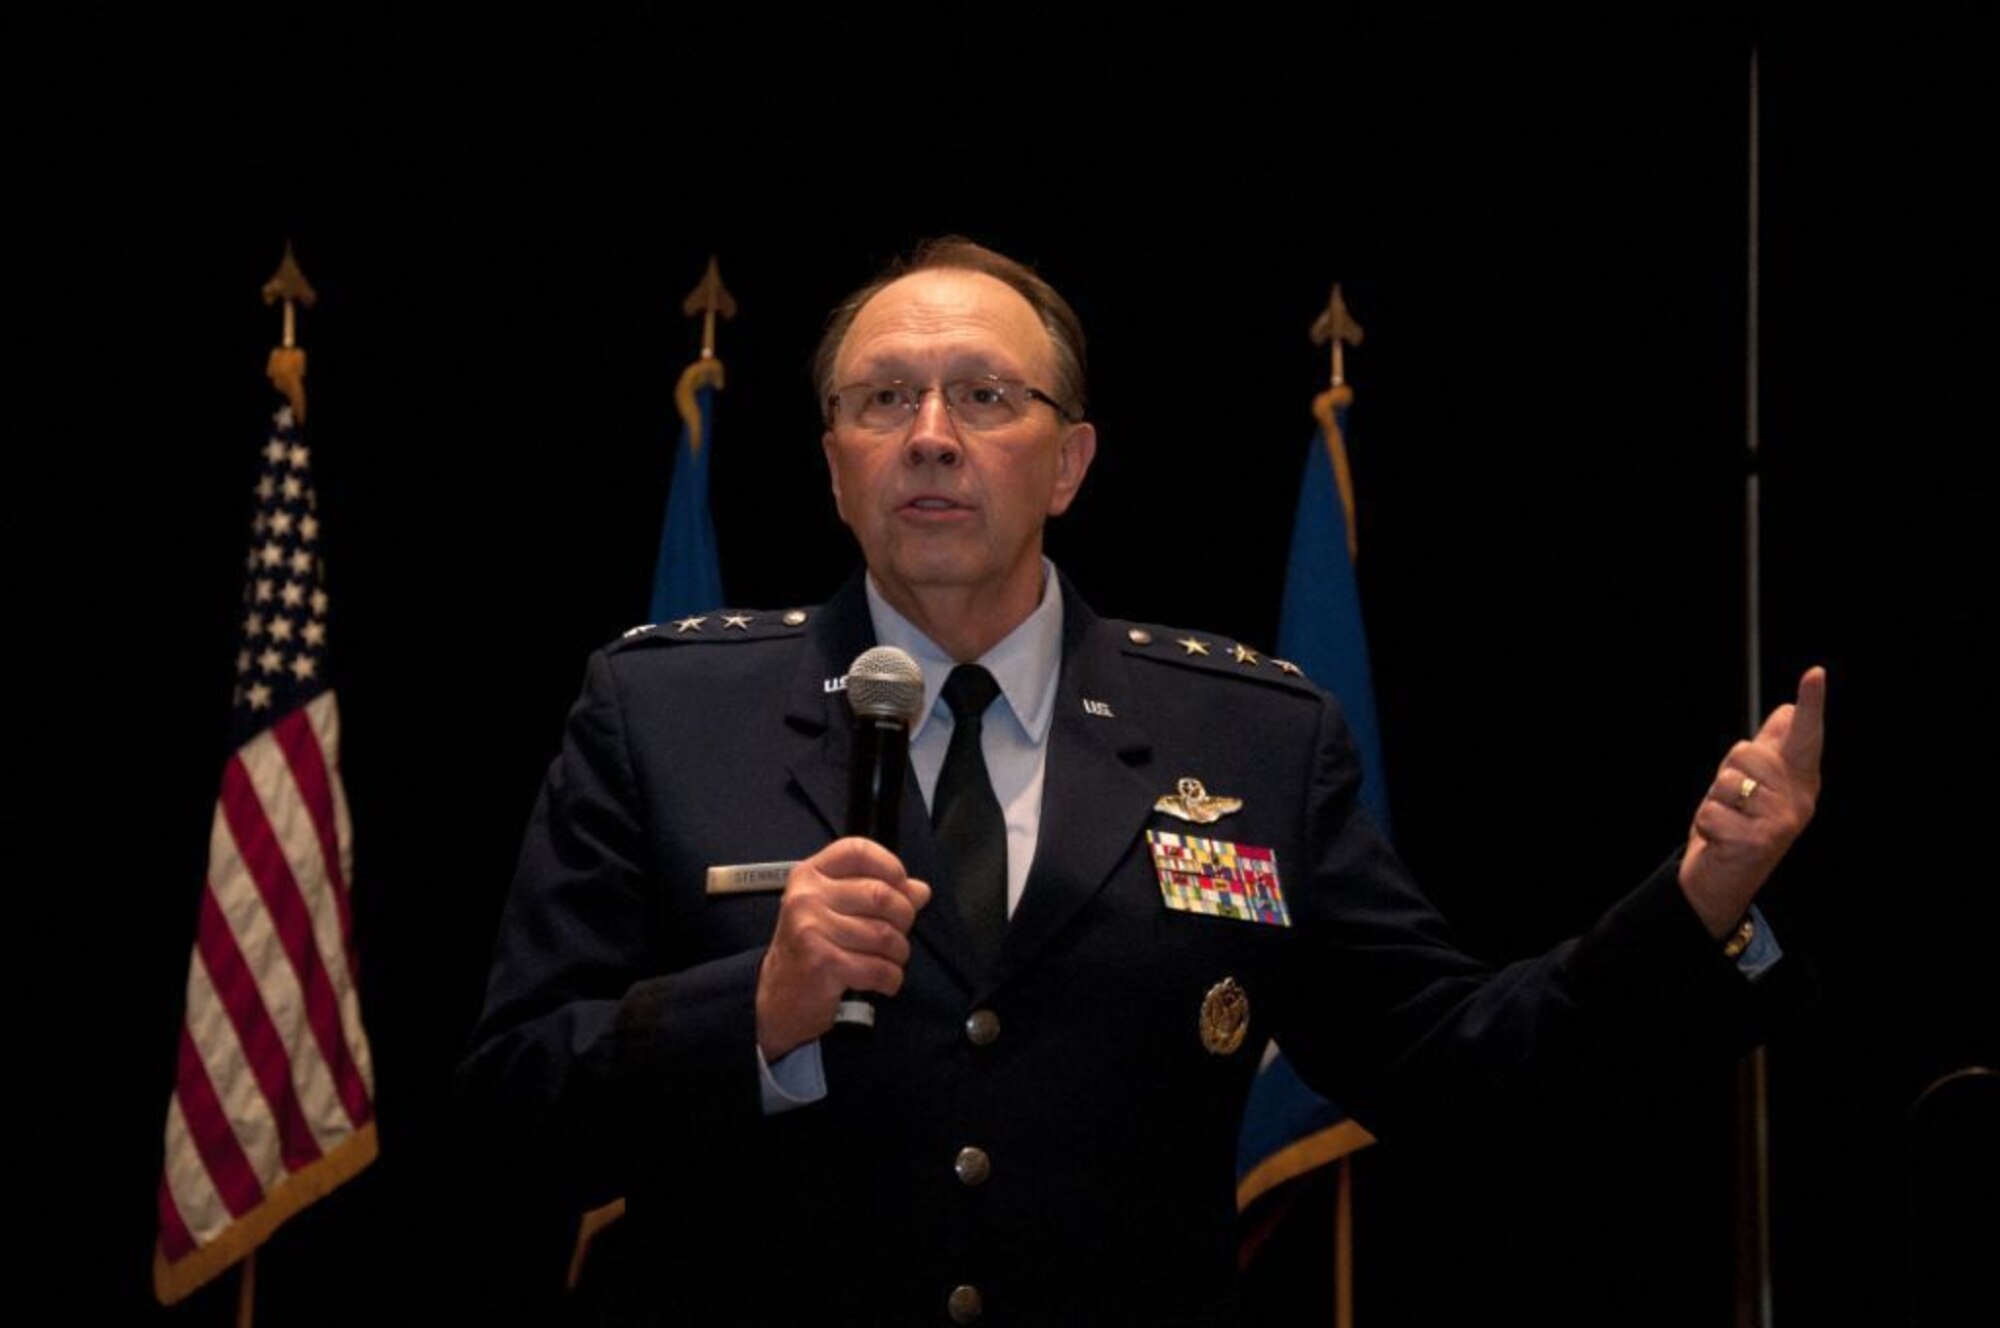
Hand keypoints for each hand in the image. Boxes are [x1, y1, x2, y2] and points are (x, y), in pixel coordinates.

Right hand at [756, 838, 931, 1058]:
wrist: (782, 995)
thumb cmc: (812, 948)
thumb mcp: (838, 910)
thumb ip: (878, 894)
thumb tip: (920, 890)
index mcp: (810, 875)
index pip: (858, 850)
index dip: (890, 865)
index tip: (901, 884)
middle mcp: (807, 897)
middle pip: (881, 895)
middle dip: (903, 918)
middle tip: (898, 932)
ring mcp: (811, 929)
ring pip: (884, 935)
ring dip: (898, 954)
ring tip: (888, 959)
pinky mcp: (822, 963)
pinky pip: (878, 968)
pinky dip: (890, 978)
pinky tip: (882, 980)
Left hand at [1678, 667, 1826, 936]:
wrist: (1723, 883)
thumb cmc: (1738, 826)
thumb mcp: (1755, 786)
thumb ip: (1770, 751)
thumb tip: (1785, 709)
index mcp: (1800, 782)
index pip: (1806, 736)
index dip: (1811, 704)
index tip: (1814, 673)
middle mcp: (1799, 802)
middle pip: (1745, 752)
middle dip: (1726, 773)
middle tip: (1734, 805)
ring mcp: (1781, 823)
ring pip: (1725, 780)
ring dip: (1714, 800)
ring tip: (1729, 823)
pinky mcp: (1757, 843)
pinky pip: (1709, 810)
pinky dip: (1705, 825)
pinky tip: (1721, 842)